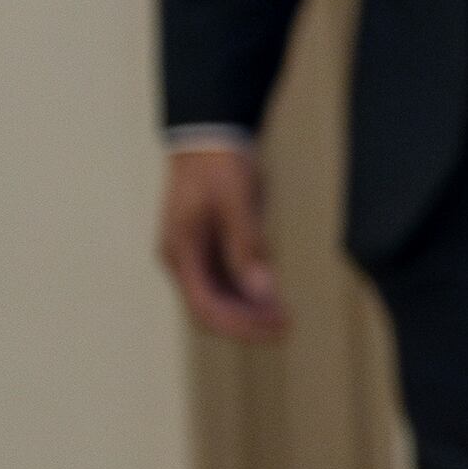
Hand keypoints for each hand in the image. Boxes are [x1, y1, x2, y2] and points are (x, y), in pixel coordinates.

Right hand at [157, 144, 286, 340]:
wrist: (209, 137)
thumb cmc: (220, 166)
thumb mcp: (238, 203)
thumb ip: (247, 247)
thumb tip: (260, 292)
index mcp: (181, 253)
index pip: (206, 308)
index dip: (240, 325)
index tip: (274, 330)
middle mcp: (181, 261)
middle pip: (210, 310)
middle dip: (246, 324)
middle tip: (286, 328)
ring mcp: (192, 256)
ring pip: (217, 299)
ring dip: (248, 313)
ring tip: (284, 318)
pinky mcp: (206, 249)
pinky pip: (224, 283)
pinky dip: (247, 295)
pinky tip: (273, 299)